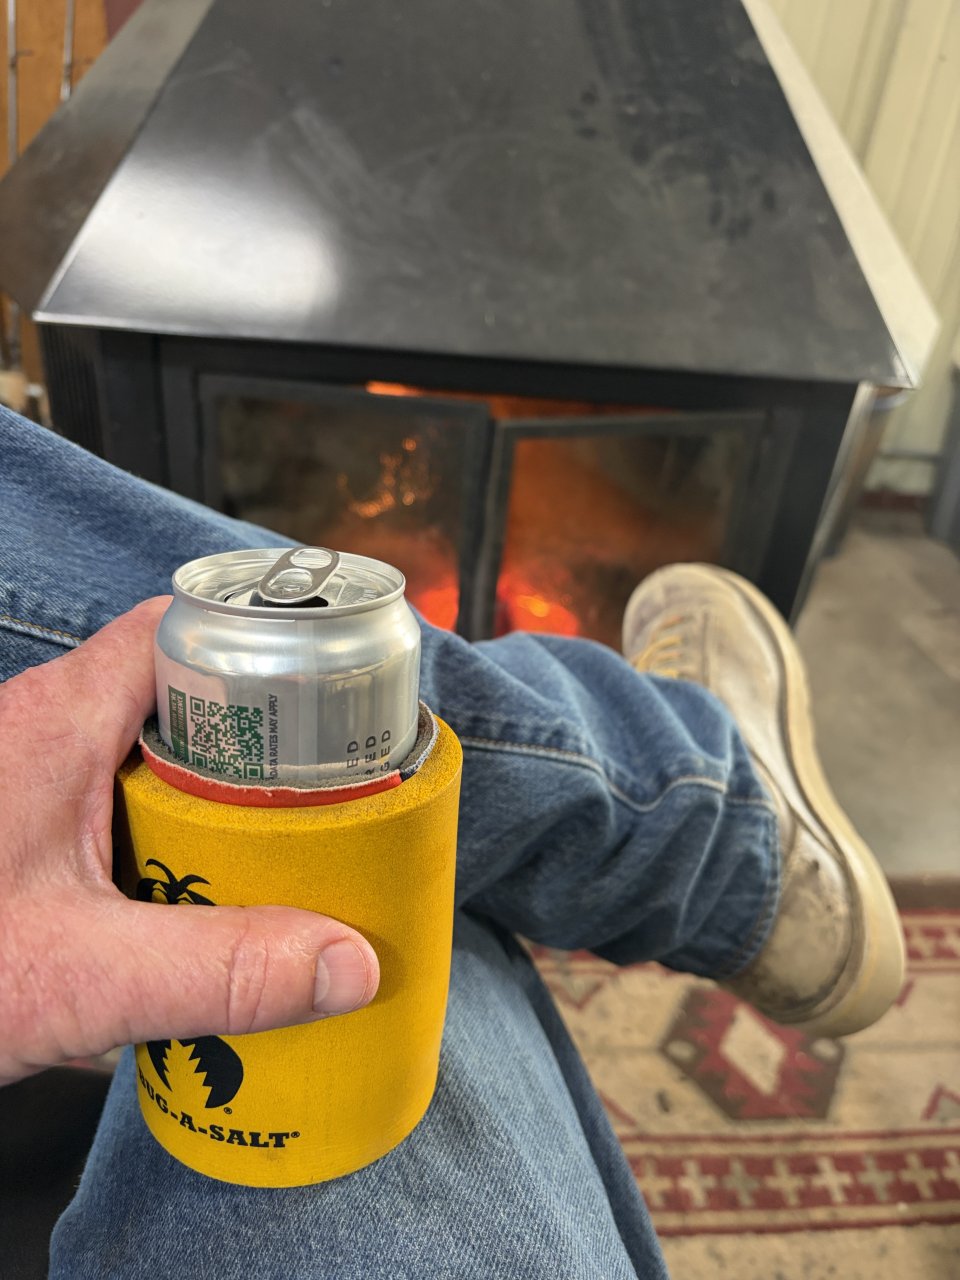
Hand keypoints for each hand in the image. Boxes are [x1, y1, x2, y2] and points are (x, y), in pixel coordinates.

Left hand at [0, 599, 378, 1085]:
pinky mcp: (24, 836)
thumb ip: (217, 971)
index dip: (265, 651)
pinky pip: (121, 817)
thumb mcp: (78, 974)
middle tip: (323, 808)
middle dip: (261, 755)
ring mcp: (32, 784)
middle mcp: (45, 732)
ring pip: (156, 767)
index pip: (184, 629)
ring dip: (216, 814)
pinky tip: (190, 919)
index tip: (329, 705)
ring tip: (280, 867)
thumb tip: (347, 963)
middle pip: (185, 701)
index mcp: (59, 720)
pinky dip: (168, 855)